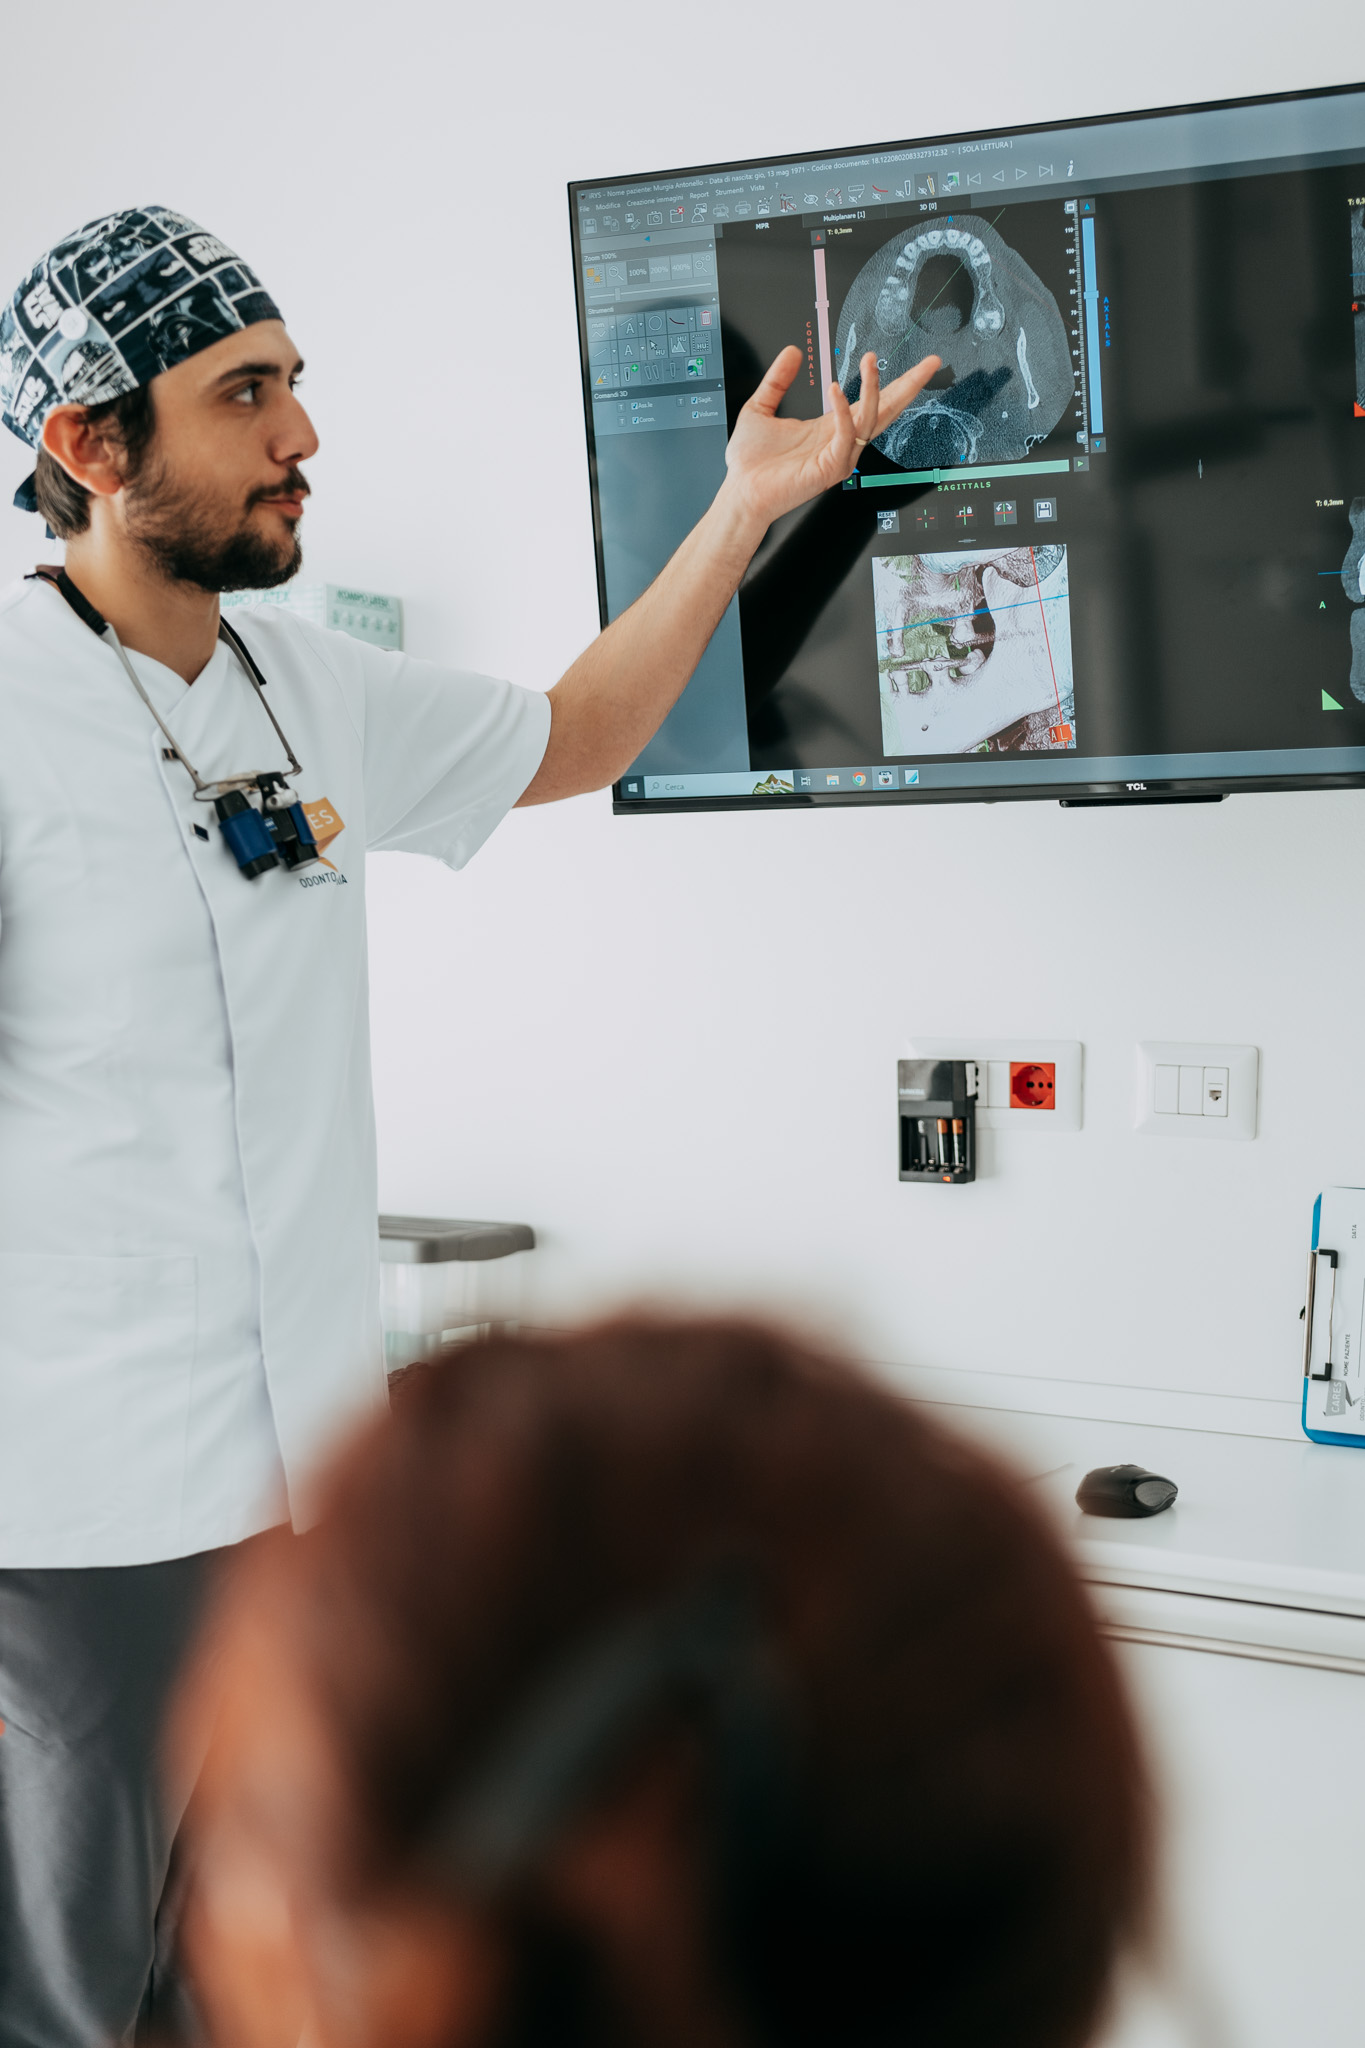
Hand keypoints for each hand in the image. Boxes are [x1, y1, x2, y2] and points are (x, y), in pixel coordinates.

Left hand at [721, 345, 941, 530]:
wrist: (739, 491)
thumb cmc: (750, 461)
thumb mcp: (762, 407)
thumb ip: (778, 379)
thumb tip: (793, 351)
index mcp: (829, 427)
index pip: (870, 401)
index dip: (892, 381)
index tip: (914, 364)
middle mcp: (839, 441)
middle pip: (885, 410)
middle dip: (909, 386)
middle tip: (930, 363)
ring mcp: (838, 456)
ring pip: (869, 419)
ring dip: (872, 388)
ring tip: (871, 361)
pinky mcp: (830, 468)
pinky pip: (846, 434)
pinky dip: (843, 411)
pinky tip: (835, 390)